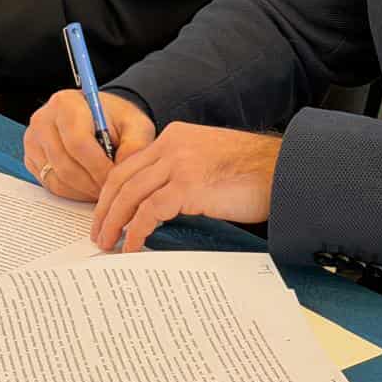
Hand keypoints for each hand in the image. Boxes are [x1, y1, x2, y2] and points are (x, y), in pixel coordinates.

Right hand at [23, 90, 154, 201]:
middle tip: (111, 190)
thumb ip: (134, 147)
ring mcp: (33, 140)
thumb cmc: (116, 120)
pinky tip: (88, 186)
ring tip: (102, 188)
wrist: (100, 117)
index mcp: (66, 103)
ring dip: (83, 191)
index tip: (116, 179)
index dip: (99, 167)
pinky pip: (49, 185)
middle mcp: (43, 119)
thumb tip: (122, 174)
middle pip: (65, 165)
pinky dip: (71, 192)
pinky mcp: (31, 158)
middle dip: (92, 184)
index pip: (78, 143)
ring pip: (57, 179)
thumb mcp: (136, 126)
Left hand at [91, 124, 283, 252]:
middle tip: (98, 232)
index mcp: (175, 137)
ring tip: (108, 243)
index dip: (113, 191)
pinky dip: (137, 230)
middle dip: (105, 208)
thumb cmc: (254, 172)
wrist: (283, 170)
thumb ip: (182, 172)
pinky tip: (134, 245)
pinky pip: (149, 211)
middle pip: (122, 177)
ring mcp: (179, 163)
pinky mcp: (188, 185)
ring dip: (114, 222)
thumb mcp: (209, 160)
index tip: (106, 212)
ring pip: (130, 194)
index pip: (131, 164)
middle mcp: (172, 145)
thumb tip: (160, 203)